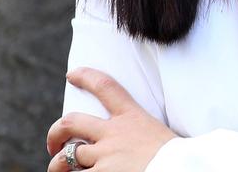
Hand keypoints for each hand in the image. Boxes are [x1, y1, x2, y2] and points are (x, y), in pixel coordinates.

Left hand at [46, 67, 178, 171]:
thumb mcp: (163, 136)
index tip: (71, 74)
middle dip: (55, 132)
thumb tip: (138, 146)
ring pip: (67, 157)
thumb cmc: (180, 157)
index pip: (105, 86)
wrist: (184, 168)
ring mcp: (105, 156)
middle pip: (71, 121)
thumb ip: (142, 136)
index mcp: (132, 117)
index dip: (85, 76)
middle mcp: (114, 133)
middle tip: (53, 144)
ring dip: (57, 166)